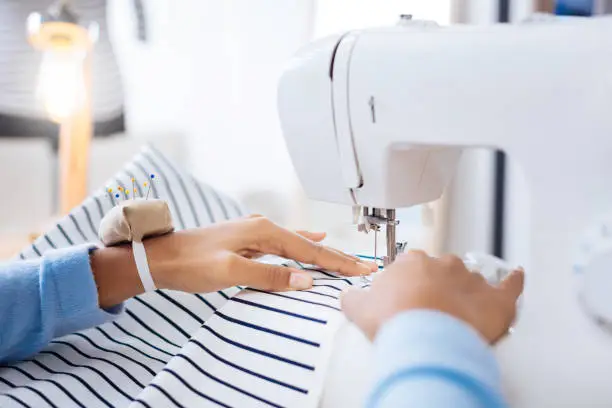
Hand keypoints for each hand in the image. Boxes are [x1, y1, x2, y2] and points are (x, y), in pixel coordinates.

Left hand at [146, 215, 376, 292]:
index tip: (362, 268)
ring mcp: (254, 232)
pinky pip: (284, 244)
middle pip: (308, 243)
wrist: (159, 257)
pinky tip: (310, 238)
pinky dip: (302, 246)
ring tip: (345, 257)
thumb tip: (305, 280)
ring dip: (322, 252)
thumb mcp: (230, 271)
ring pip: (297, 243)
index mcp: (262, 231)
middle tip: (364, 265)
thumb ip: (269, 275)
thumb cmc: (190, 262)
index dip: (337, 261)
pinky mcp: (247, 240)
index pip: (310, 248)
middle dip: (337, 255)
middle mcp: (262, 227)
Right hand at [341, 250, 523, 343]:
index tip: (405, 301)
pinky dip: (513, 281)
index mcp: (412, 263)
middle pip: (441, 272)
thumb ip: (353, 298)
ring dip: (466, 292)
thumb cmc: (394, 321)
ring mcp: (470, 280)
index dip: (408, 287)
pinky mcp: (494, 299)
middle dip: (437, 288)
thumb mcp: (360, 308)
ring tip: (460, 315)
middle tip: (429, 312)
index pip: (411, 268)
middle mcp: (443, 264)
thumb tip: (348, 296)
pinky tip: (516, 276)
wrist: (424, 339)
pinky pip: (509, 286)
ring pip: (470, 281)